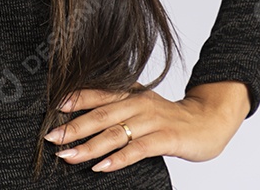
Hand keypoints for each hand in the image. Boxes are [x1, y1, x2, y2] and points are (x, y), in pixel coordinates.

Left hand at [42, 83, 246, 172]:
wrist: (208, 120)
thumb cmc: (169, 116)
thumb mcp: (141, 105)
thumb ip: (118, 107)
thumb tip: (86, 116)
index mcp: (130, 92)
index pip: (97, 93)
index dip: (74, 99)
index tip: (51, 108)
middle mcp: (137, 103)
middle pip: (100, 115)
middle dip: (73, 127)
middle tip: (50, 137)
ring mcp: (152, 120)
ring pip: (114, 132)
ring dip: (89, 146)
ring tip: (67, 156)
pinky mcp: (166, 138)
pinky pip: (137, 149)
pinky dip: (118, 159)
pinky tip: (101, 167)